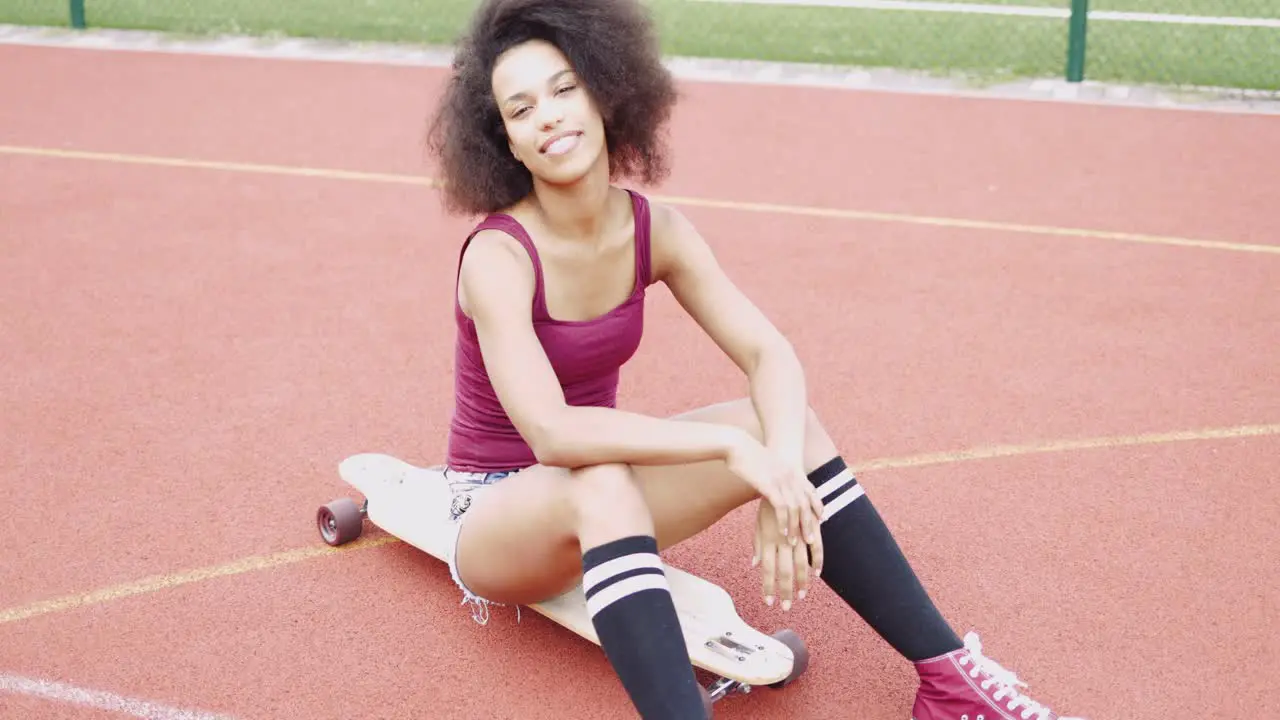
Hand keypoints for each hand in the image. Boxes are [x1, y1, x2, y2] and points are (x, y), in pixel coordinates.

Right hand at [724, 435, 823, 556]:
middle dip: (810, 524)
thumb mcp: (769, 463)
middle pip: (806, 504)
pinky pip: (781, 507)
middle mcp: (791, 476)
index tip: (822, 519)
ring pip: (796, 509)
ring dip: (796, 527)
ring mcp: (781, 480)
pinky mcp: (770, 485)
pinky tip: (782, 533)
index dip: (818, 506)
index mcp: (792, 470)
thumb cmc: (748, 454)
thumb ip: (776, 473)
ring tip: (794, 543)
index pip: (811, 491)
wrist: (736, 444)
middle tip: (812, 541)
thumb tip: (776, 481)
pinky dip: (784, 522)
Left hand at [753, 498, 822, 610]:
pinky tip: (817, 575)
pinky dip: (817, 561)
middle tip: (786, 607)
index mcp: (767, 539)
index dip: (768, 587)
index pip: (767, 569)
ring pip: (800, 563)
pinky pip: (816, 547)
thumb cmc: (768, 505)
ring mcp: (797, 533)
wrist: (782, 480)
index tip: (768, 602)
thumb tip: (755, 566)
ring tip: (802, 595)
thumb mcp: (758, 524)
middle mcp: (782, 539)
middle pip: (783, 570)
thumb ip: (758, 545)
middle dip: (785, 591)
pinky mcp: (811, 526)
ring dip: (801, 582)